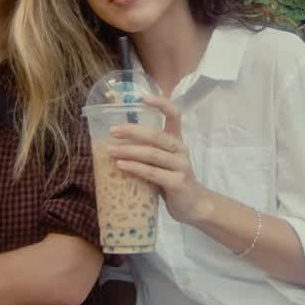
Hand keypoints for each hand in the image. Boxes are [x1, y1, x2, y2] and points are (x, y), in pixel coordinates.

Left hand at [107, 95, 211, 224]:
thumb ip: (147, 151)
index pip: (174, 115)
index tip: (143, 97)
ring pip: (153, 154)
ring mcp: (181, 166)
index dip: (161, 104)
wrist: (194, 206)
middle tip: (113, 131)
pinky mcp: (178, 183)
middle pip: (157, 135)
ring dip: (130, 151)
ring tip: (111, 150)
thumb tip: (114, 143)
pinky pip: (153, 172)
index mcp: (177, 141)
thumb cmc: (172, 181)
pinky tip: (121, 166)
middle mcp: (180, 150)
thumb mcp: (161, 163)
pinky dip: (135, 168)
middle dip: (133, 131)